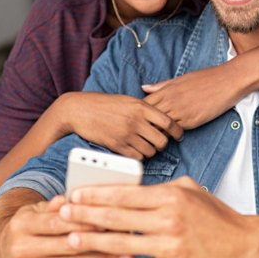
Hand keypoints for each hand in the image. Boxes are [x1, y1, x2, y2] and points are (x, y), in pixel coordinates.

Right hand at [0, 194, 132, 257]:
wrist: (4, 250)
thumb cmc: (29, 226)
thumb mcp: (37, 209)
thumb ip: (56, 204)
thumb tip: (72, 198)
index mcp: (22, 224)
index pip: (57, 223)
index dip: (83, 222)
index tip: (107, 220)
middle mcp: (21, 249)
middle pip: (67, 246)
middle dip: (98, 242)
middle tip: (124, 239)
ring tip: (124, 257)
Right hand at [49, 92, 183, 159]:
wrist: (80, 110)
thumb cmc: (104, 104)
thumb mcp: (128, 100)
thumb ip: (145, 109)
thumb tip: (162, 119)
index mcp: (141, 107)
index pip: (169, 122)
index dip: (177, 131)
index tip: (178, 135)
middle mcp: (136, 121)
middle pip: (162, 140)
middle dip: (162, 143)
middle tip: (157, 142)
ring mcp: (126, 134)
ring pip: (151, 151)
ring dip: (150, 151)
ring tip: (144, 145)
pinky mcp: (117, 146)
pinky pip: (136, 157)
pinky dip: (138, 156)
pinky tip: (134, 150)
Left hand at [60, 177, 258, 257]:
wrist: (245, 245)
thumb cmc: (217, 217)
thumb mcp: (190, 190)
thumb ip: (160, 189)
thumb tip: (129, 190)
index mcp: (171, 197)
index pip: (124, 194)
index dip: (96, 194)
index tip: (75, 194)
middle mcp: (169, 220)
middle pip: (117, 218)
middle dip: (85, 216)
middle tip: (63, 214)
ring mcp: (171, 247)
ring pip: (122, 244)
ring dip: (93, 241)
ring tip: (73, 238)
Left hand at [142, 64, 244, 130]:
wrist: (227, 81)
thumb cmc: (205, 78)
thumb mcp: (180, 79)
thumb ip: (161, 85)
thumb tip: (144, 88)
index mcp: (166, 90)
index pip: (144, 105)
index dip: (140, 113)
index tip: (139, 118)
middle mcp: (171, 102)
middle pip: (149, 118)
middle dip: (144, 125)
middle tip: (142, 132)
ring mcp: (181, 112)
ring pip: (160, 127)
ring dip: (157, 132)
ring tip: (154, 137)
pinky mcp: (191, 121)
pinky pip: (175, 131)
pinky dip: (171, 134)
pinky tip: (170, 136)